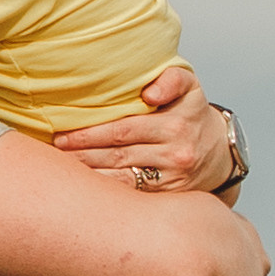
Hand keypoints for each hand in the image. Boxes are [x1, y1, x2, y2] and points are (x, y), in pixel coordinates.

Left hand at [51, 63, 232, 193]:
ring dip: (89, 176)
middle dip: (81, 156)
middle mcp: (174, 154)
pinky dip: (107, 193)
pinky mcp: (168, 196)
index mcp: (174, 124)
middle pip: (117, 156)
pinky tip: (84, 190)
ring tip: (61, 173)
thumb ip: (172, 79)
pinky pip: (132, 194)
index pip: (123, 130)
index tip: (62, 136)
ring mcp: (171, 179)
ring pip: (121, 179)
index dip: (90, 134)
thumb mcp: (190, 87)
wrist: (221, 152)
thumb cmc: (193, 113)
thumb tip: (150, 92)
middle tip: (53, 154)